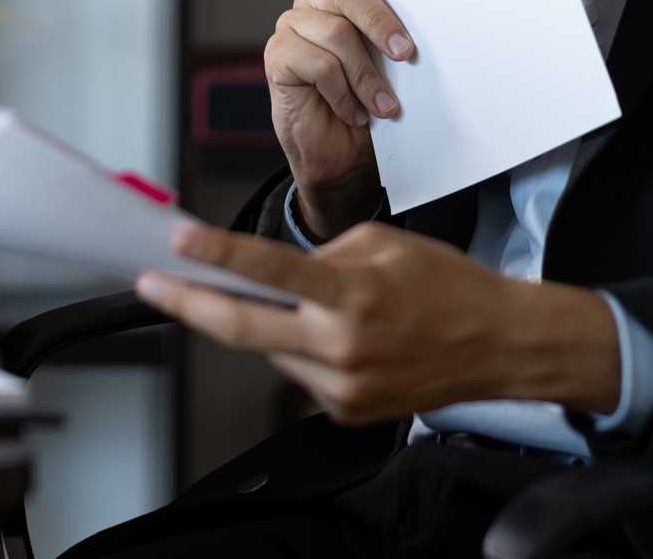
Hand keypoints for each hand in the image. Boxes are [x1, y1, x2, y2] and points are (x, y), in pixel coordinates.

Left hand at [136, 223, 621, 423]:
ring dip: (266, 325)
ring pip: (272, 350)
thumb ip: (323, 253)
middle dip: (188, 304)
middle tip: (152, 284)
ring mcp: (343, 385)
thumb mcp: (385, 243)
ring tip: (309, 307)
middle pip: (243, 328)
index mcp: (354, 294)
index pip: (270, 272)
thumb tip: (273, 269)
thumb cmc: (449, 288)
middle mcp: (344, 345)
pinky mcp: (346, 411)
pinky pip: (300, 372)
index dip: (218, 256)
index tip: (178, 243)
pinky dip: (301, 349)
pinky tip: (339, 337)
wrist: (500, 346)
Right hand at [266, 0, 413, 238]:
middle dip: (380, 17)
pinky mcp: (278, 59)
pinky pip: (316, 62)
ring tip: (384, 107)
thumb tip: (428, 20)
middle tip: (404, 52)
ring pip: (335, 30)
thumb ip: (396, 34)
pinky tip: (354, 112)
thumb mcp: (394, 67)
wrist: (345, 161)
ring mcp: (294, 29)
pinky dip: (343, 92)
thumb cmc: (373, 109)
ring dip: (367, 75)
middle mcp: (317, 5)